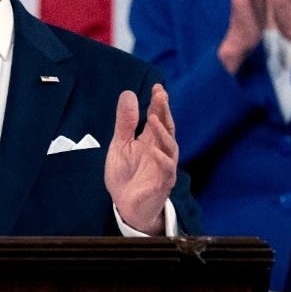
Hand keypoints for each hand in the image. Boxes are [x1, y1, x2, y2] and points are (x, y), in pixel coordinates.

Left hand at [104, 85, 177, 235]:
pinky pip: (166, 171)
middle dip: (164, 112)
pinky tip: (155, 151)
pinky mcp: (162, 184)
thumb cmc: (126, 173)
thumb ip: (125, 122)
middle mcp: (160, 151)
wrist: (125, 205)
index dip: (158, 103)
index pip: (158, 118)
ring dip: (163, 133)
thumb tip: (129, 94)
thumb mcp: (120, 144)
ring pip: (169, 147)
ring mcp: (163, 167)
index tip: (157, 87)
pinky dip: (162, 160)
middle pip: (166, 128)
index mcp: (150, 140)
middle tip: (161, 95)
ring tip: (153, 118)